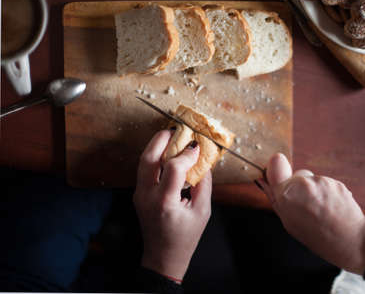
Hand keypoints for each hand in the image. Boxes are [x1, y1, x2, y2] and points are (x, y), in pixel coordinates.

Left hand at [134, 130, 211, 282]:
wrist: (163, 256)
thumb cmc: (186, 237)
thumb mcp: (203, 212)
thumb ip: (203, 184)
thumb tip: (204, 161)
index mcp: (164, 202)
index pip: (172, 168)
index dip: (186, 154)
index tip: (197, 147)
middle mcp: (147, 196)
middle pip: (148, 158)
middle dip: (162, 139)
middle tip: (176, 130)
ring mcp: (139, 194)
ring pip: (142, 161)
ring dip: (156, 146)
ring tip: (171, 136)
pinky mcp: (138, 194)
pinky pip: (144, 169)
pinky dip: (154, 157)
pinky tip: (167, 153)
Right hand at [258, 153, 364, 274]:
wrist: (348, 240)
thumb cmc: (316, 235)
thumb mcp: (288, 222)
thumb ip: (276, 199)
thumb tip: (263, 181)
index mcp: (286, 196)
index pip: (275, 165)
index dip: (276, 167)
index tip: (277, 169)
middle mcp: (303, 185)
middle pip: (296, 175)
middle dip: (298, 186)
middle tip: (306, 206)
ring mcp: (321, 182)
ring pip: (312, 180)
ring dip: (314, 190)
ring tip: (320, 209)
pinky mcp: (335, 182)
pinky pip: (325, 183)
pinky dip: (327, 192)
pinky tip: (330, 206)